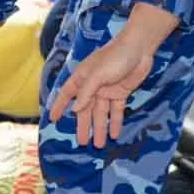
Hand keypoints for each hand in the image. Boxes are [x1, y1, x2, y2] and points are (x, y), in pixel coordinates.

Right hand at [48, 33, 156, 148]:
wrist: (139, 48)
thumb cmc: (115, 56)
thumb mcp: (98, 74)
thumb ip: (86, 93)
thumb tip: (75, 110)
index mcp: (82, 77)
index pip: (67, 94)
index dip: (60, 106)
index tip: (53, 120)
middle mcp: (92, 86)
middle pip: (85, 109)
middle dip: (84, 125)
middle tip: (82, 143)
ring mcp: (107, 90)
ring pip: (101, 113)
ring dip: (100, 128)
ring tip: (98, 145)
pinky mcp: (120, 93)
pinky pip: (116, 111)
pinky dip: (115, 122)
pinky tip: (114, 135)